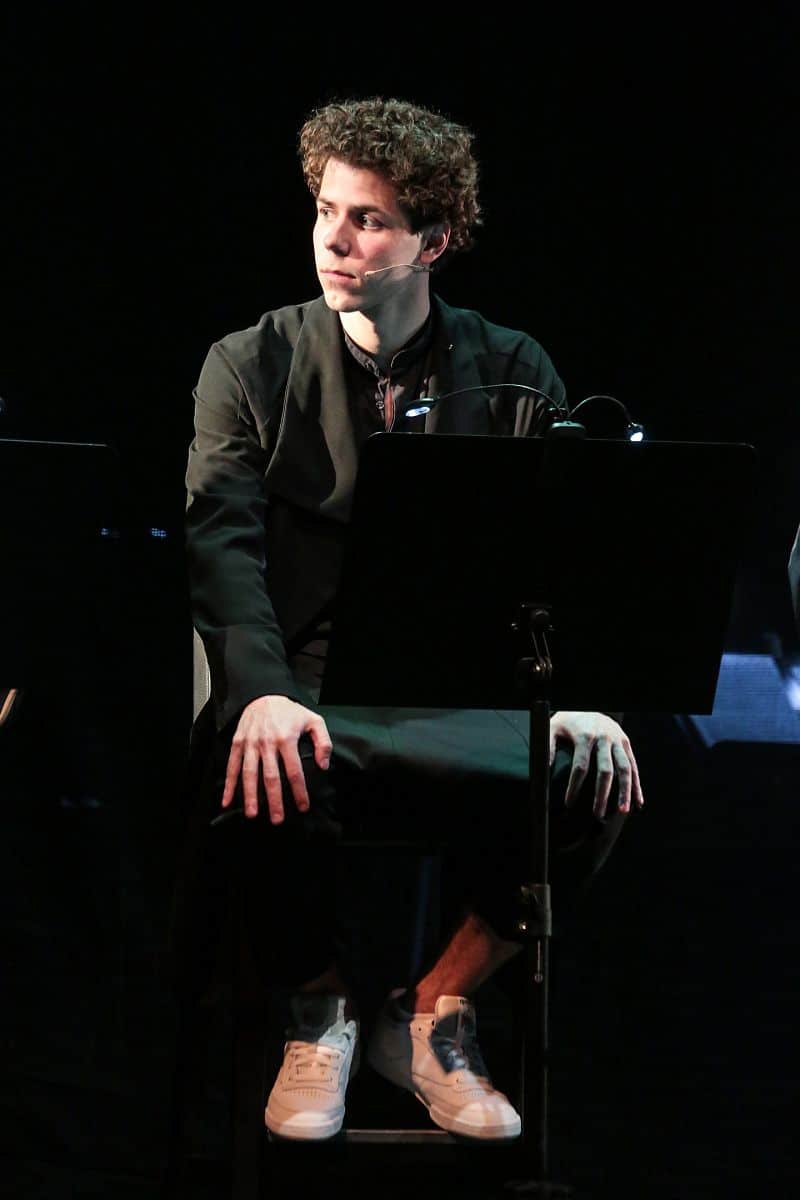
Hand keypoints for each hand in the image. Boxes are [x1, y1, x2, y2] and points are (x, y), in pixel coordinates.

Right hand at [221, 695, 332, 823]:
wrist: (263, 694)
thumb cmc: (289, 711)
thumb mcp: (313, 720)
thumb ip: (323, 742)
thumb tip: (323, 765)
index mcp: (286, 739)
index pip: (294, 771)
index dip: (299, 791)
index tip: (303, 806)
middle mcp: (267, 743)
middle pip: (270, 777)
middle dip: (274, 800)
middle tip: (277, 819)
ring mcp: (250, 744)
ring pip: (249, 774)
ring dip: (250, 796)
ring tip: (253, 814)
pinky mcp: (237, 743)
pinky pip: (232, 766)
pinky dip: (229, 784)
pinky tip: (227, 800)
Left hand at [549, 711, 643, 817]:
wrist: (589, 703)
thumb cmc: (568, 720)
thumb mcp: (553, 728)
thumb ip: (547, 747)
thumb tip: (543, 771)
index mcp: (585, 736)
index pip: (580, 766)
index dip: (574, 786)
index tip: (569, 804)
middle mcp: (604, 738)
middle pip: (605, 770)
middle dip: (602, 794)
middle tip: (597, 815)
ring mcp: (617, 740)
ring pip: (624, 769)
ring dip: (625, 791)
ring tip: (622, 812)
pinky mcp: (626, 743)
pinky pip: (633, 766)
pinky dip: (637, 785)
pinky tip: (637, 802)